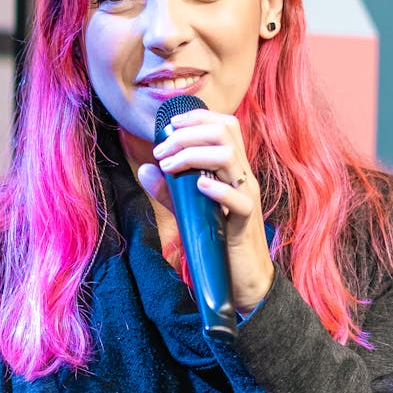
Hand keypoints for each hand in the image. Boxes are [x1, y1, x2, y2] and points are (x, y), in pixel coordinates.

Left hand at [136, 108, 274, 313]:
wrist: (243, 276)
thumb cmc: (218, 238)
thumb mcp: (189, 209)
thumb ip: (169, 190)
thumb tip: (144, 169)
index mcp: (234, 167)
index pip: (225, 125)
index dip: (197, 117)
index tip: (170, 126)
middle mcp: (243, 175)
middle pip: (224, 131)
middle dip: (186, 134)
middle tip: (161, 153)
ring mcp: (247, 196)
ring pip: (228, 156)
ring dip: (193, 155)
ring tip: (169, 168)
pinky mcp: (246, 221)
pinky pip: (238, 199)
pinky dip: (216, 189)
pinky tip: (197, 186)